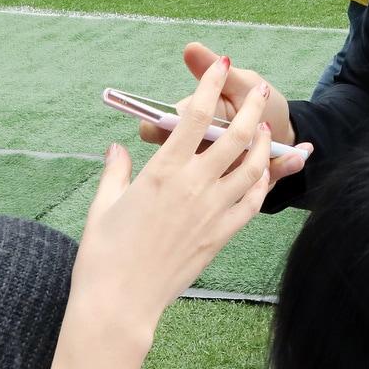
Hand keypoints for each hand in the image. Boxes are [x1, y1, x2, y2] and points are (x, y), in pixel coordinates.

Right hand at [47, 55, 299, 368]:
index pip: (193, 116)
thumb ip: (115, 171)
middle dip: (250, 107)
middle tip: (259, 89)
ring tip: (266, 128)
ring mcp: (211, 213)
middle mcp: (193, 187)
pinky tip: (262, 173)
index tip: (219, 64)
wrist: (120, 304)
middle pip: (233, 136)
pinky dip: (260, 184)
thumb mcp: (103, 205)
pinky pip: (250, 204)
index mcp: (162, 172)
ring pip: (250, 168)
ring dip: (262, 143)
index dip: (209, 86)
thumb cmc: (103, 256)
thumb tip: (117, 147)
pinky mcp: (219, 237)